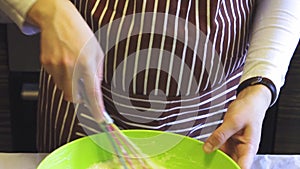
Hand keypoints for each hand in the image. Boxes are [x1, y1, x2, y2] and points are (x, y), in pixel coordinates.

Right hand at [27, 0, 105, 120]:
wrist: (57, 19)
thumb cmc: (80, 33)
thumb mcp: (97, 51)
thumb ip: (98, 71)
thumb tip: (96, 87)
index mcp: (87, 63)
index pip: (92, 92)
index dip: (96, 108)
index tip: (99, 117)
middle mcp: (71, 67)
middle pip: (73, 97)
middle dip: (79, 97)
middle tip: (82, 86)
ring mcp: (56, 66)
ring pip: (63, 88)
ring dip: (70, 84)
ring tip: (72, 66)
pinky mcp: (46, 64)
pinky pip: (55, 78)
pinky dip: (61, 75)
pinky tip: (64, 61)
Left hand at [203, 85, 271, 168]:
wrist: (250, 101)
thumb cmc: (249, 110)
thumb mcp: (233, 121)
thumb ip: (220, 135)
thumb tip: (208, 148)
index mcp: (249, 148)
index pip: (242, 167)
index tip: (220, 167)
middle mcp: (243, 150)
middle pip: (232, 164)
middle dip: (220, 164)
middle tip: (207, 163)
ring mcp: (236, 146)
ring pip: (224, 157)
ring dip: (215, 157)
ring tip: (204, 156)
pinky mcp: (230, 142)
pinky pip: (220, 149)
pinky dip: (213, 149)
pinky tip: (206, 149)